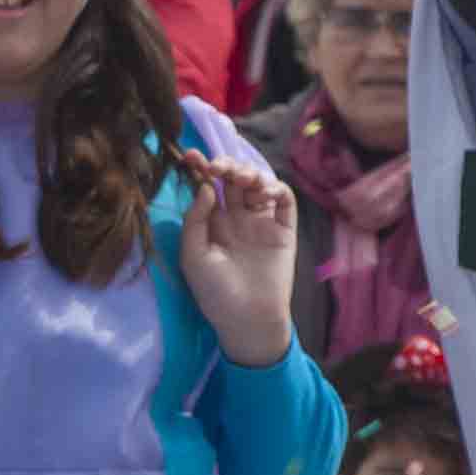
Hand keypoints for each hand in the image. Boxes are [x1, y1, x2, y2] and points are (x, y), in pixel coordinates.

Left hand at [173, 145, 301, 361]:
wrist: (248, 318)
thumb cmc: (215, 292)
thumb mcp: (193, 256)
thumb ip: (196, 220)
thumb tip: (206, 187)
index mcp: (213, 223)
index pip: (208, 187)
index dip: (201, 169)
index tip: (191, 156)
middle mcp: (237, 218)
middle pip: (233, 180)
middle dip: (225, 165)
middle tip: (218, 167)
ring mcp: (261, 222)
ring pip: (258, 184)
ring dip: (250, 173)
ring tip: (241, 178)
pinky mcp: (284, 230)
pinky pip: (284, 200)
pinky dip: (276, 188)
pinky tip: (263, 192)